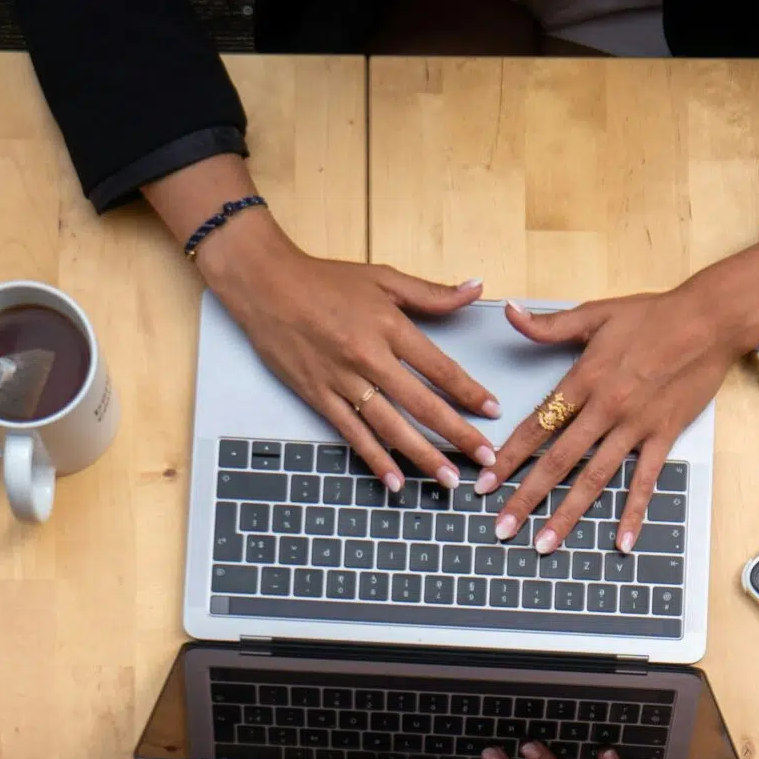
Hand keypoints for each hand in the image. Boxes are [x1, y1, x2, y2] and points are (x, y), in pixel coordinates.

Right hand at [200, 213, 501, 489]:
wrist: (265, 284)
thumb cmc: (325, 280)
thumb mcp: (383, 277)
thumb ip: (431, 292)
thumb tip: (475, 289)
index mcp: (389, 327)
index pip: (440, 368)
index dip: (469, 392)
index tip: (493, 411)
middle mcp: (369, 358)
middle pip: (422, 404)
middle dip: (458, 435)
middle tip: (485, 459)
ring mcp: (342, 381)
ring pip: (390, 427)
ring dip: (422, 456)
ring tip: (448, 479)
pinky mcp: (319, 396)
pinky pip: (352, 434)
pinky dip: (375, 459)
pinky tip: (395, 481)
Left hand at [476, 287, 744, 555]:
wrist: (709, 320)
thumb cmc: (654, 314)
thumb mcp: (596, 313)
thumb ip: (549, 324)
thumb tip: (510, 313)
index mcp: (584, 379)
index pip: (536, 425)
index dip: (508, 458)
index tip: (486, 485)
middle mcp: (605, 408)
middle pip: (558, 461)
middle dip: (526, 498)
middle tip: (502, 528)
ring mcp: (635, 426)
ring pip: (594, 478)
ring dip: (567, 514)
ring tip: (544, 544)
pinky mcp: (663, 435)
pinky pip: (645, 481)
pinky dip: (633, 513)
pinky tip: (620, 542)